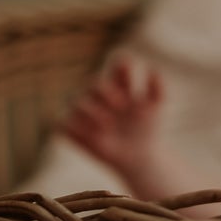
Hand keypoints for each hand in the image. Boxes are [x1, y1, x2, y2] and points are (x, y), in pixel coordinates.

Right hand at [60, 56, 163, 177]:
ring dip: (89, 111)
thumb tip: (152, 68)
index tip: (132, 83)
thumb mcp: (157, 108)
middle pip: (94, 82)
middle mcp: (99, 94)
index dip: (122, 67)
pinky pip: (63, 124)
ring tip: (108, 125)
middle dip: (106, 92)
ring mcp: (84, 110)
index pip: (118, 66)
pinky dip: (74, 128)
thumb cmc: (148, 128)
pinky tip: (93, 137)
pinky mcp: (73, 128)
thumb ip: (158, 88)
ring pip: (74, 100)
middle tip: (123, 106)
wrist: (139, 155)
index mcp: (120, 84)